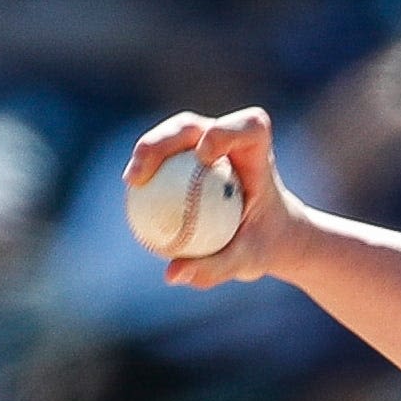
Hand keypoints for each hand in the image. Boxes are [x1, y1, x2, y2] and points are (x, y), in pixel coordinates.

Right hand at [124, 106, 300, 290]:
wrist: (269, 236)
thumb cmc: (264, 244)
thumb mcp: (247, 262)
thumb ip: (215, 267)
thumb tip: (171, 274)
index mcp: (258, 152)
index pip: (248, 127)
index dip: (224, 131)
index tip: (204, 157)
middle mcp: (229, 141)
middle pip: (192, 127)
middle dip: (164, 140)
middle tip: (144, 172)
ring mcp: (205, 143)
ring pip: (171, 136)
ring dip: (147, 152)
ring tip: (132, 182)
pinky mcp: (187, 154)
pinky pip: (163, 159)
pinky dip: (148, 173)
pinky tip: (133, 195)